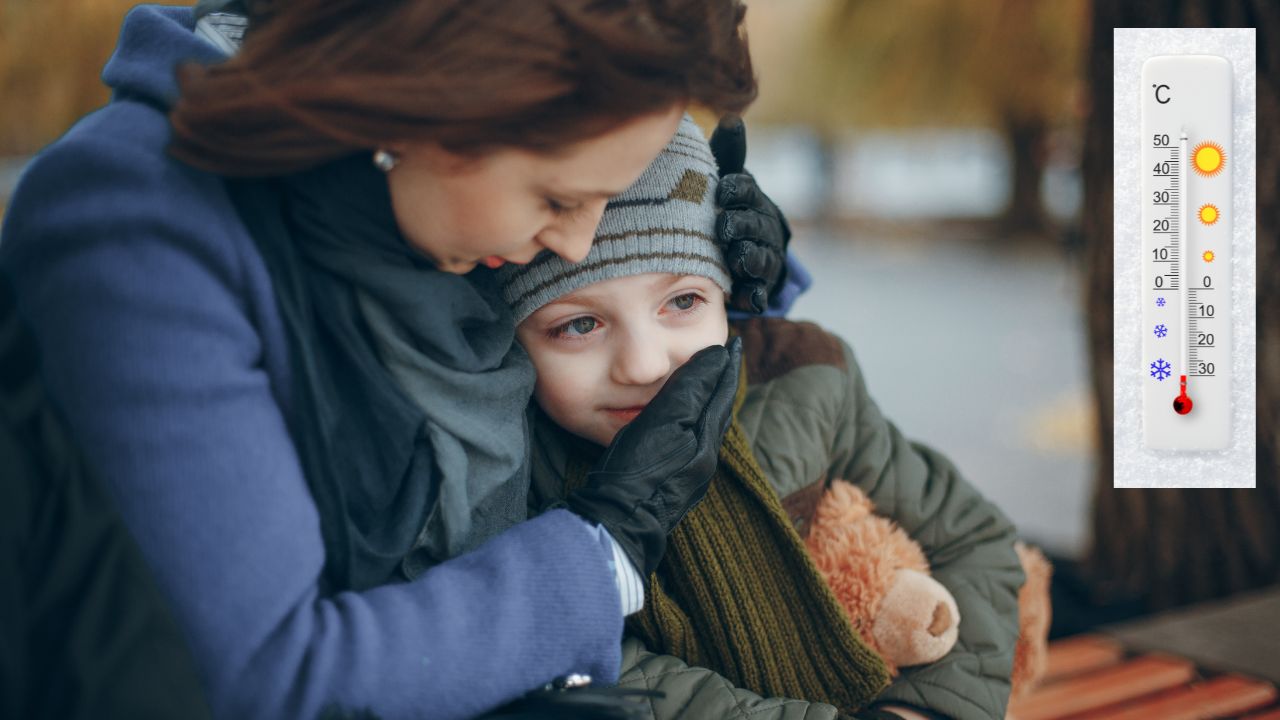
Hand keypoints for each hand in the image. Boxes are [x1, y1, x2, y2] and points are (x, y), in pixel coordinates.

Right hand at [566, 338, 741, 576]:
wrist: (620, 521)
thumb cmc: (637, 470)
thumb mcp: (664, 421)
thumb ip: (691, 389)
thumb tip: (716, 358)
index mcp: (706, 439)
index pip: (721, 392)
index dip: (725, 366)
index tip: (731, 344)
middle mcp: (705, 457)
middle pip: (719, 411)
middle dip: (722, 384)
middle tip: (724, 360)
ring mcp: (692, 474)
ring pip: (708, 428)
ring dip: (710, 403)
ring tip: (707, 385)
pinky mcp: (676, 485)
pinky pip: (695, 444)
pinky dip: (696, 423)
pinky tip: (684, 425)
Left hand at [710, 115, 791, 313]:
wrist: (752, 248)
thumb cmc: (733, 209)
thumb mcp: (728, 181)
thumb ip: (728, 154)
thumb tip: (730, 117)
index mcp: (752, 201)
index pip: (746, 191)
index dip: (736, 191)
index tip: (723, 191)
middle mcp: (762, 228)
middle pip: (755, 226)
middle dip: (742, 226)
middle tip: (725, 227)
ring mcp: (764, 259)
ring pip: (760, 259)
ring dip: (749, 259)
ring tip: (737, 260)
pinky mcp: (761, 287)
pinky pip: (759, 292)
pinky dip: (754, 296)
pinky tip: (747, 299)